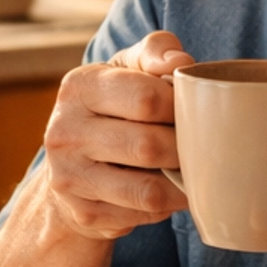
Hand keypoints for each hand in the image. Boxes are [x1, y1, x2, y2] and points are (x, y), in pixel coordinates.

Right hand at [40, 32, 195, 242]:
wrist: (73, 165)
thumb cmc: (114, 108)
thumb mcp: (128, 69)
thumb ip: (155, 52)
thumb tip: (180, 62)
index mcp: (78, 87)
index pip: (145, 98)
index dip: (180, 106)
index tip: (192, 110)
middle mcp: (64, 132)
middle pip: (148, 146)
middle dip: (184, 149)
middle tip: (202, 147)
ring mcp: (69, 177)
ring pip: (147, 190)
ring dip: (181, 184)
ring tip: (193, 172)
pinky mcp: (83, 212)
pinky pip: (143, 214)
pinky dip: (166, 205)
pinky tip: (168, 191)